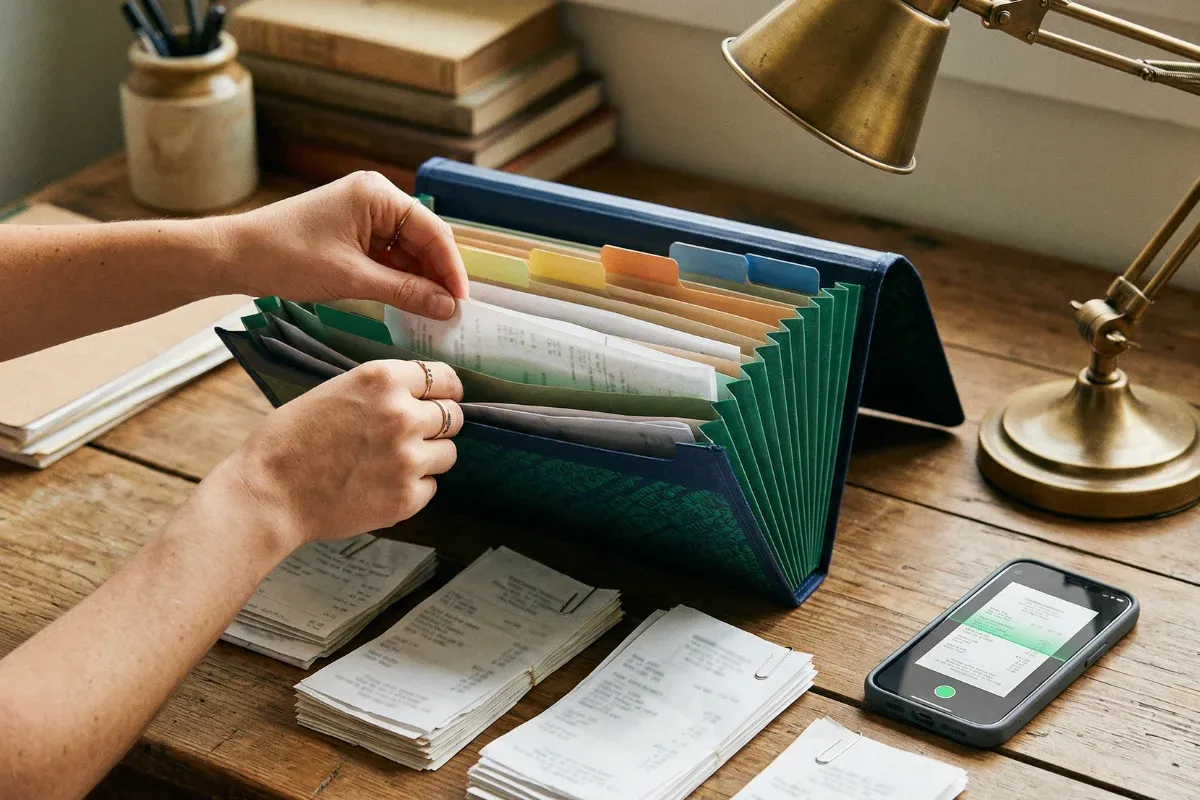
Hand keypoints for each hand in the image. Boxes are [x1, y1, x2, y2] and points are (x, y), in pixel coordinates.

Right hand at [205, 359, 465, 556]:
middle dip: (438, 423)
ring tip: (394, 462)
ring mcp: (408, 458)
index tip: (442, 397)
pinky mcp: (407, 497)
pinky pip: (431, 486)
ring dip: (429, 456)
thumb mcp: (335, 391)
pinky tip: (382, 485)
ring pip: (448, 452)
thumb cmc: (289, 440)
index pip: (444, 378)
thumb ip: (380, 391)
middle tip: (414, 434)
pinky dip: (414, 487)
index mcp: (382, 380)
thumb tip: (417, 395)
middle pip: (453, 415)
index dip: (444, 390)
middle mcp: (402, 415)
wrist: (268, 493)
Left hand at [223, 171, 468, 319]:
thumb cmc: (287, 257)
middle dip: (436, 275)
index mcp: (378, 195)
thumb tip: (447, 307)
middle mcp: (375, 197)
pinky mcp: (352, 231)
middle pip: (423, 239)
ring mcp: (363, 214)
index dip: (451, 269)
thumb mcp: (352, 278)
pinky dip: (397, 278)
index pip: (433, 231)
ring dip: (418, 280)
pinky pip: (387, 255)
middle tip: (450, 312)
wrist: (234, 256)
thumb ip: (405, 292)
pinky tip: (407, 302)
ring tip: (431, 312)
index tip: (462, 302)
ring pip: (406, 250)